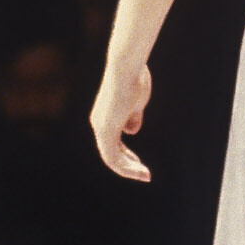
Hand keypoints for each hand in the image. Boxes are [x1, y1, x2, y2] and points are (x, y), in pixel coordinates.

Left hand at [90, 51, 153, 180]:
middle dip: (128, 165)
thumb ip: (133, 117)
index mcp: (105, 117)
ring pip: (111, 158)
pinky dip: (126, 166)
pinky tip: (140, 171)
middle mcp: (99, 124)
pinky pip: (112, 157)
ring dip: (129, 169)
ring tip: (145, 176)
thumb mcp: (136, 103)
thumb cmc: (134, 80)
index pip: (113, 144)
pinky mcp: (105, 130)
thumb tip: (131, 131)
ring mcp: (100, 127)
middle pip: (111, 153)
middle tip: (144, 174)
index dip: (126, 155)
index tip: (139, 163)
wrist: (127, 68)